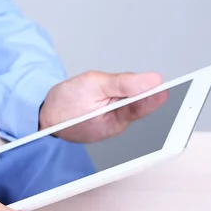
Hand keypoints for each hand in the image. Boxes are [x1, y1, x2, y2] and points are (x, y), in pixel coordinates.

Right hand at [39, 71, 167, 142]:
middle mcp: (117, 128)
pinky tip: (105, 97)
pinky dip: (116, 99)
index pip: (144, 107)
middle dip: (135, 91)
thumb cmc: (64, 103)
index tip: (165, 85)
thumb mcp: (93, 84)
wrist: (45, 116)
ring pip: (129, 106)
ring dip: (124, 94)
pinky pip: (119, 109)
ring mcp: (111, 128)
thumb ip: (124, 83)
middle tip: (122, 84)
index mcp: (114, 122)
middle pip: (138, 105)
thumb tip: (153, 81)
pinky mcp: (107, 125)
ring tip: (106, 92)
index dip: (155, 94)